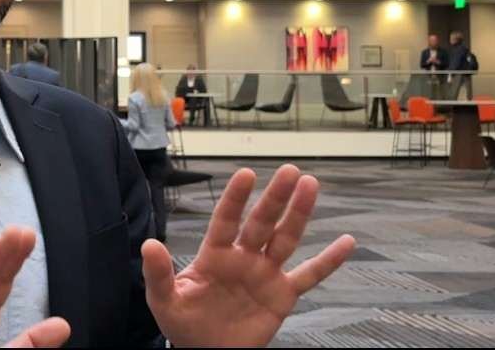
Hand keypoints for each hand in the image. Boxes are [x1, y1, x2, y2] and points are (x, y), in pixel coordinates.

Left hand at [141, 165, 354, 347]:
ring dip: (299, 214)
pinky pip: (310, 276)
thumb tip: (148, 245)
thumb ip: (158, 273)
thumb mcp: (164, 299)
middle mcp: (243, 257)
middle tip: (290, 170)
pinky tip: (347, 242)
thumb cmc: (182, 323)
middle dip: (275, 198)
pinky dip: (329, 260)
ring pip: (285, 239)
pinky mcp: (282, 295)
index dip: (236, 198)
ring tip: (311, 185)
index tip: (247, 174)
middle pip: (262, 222)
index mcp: (214, 254)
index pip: (226, 220)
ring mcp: (265, 274)